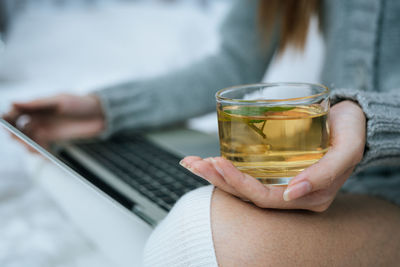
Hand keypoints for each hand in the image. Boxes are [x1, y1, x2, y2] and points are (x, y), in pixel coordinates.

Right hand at [3, 94, 104, 149]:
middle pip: (18, 128)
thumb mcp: (60, 101)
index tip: (6, 123)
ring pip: (27, 140)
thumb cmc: (81, 104)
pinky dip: (39, 151)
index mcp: (37, 106)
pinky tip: (44, 153)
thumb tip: (12, 102)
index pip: (16, 112)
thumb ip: (37, 104)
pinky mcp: (55, 140)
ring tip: (32, 147)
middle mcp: (39, 118)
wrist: (101, 115)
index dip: (8, 118)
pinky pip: (40, 148)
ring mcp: (46, 130)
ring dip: (26, 144)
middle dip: (15, 134)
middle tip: (18, 138)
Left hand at [180, 101, 365, 211]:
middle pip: (247, 194)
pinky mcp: (275, 170)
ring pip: (242, 186)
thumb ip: (326, 172)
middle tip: (195, 163)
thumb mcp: (348, 148)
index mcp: (310, 196)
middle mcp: (291, 194)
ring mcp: (281, 182)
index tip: (218, 163)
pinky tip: (205, 159)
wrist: (352, 120)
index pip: (265, 198)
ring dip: (214, 175)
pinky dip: (224, 167)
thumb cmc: (351, 131)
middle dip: (218, 179)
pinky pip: (247, 173)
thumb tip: (293, 193)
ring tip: (191, 162)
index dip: (239, 184)